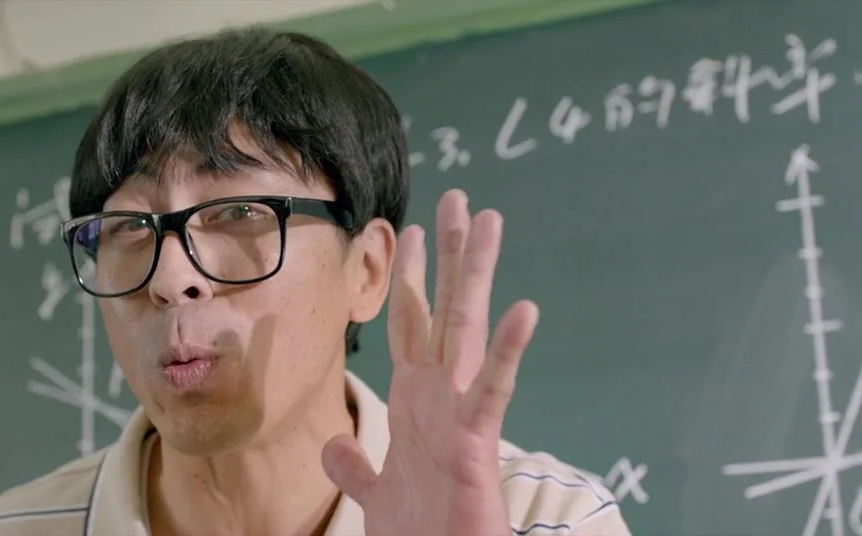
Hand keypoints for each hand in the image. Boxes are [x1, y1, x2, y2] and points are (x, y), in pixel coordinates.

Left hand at [321, 189, 540, 534]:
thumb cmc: (419, 534)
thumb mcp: (374, 492)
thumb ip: (355, 466)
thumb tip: (335, 444)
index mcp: (417, 402)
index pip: (410, 324)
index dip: (409, 278)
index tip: (411, 229)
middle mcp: (441, 397)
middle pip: (445, 311)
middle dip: (451, 255)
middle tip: (461, 198)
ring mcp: (461, 414)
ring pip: (471, 331)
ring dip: (478, 276)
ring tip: (492, 220)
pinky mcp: (477, 443)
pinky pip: (494, 390)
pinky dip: (510, 352)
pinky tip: (526, 308)